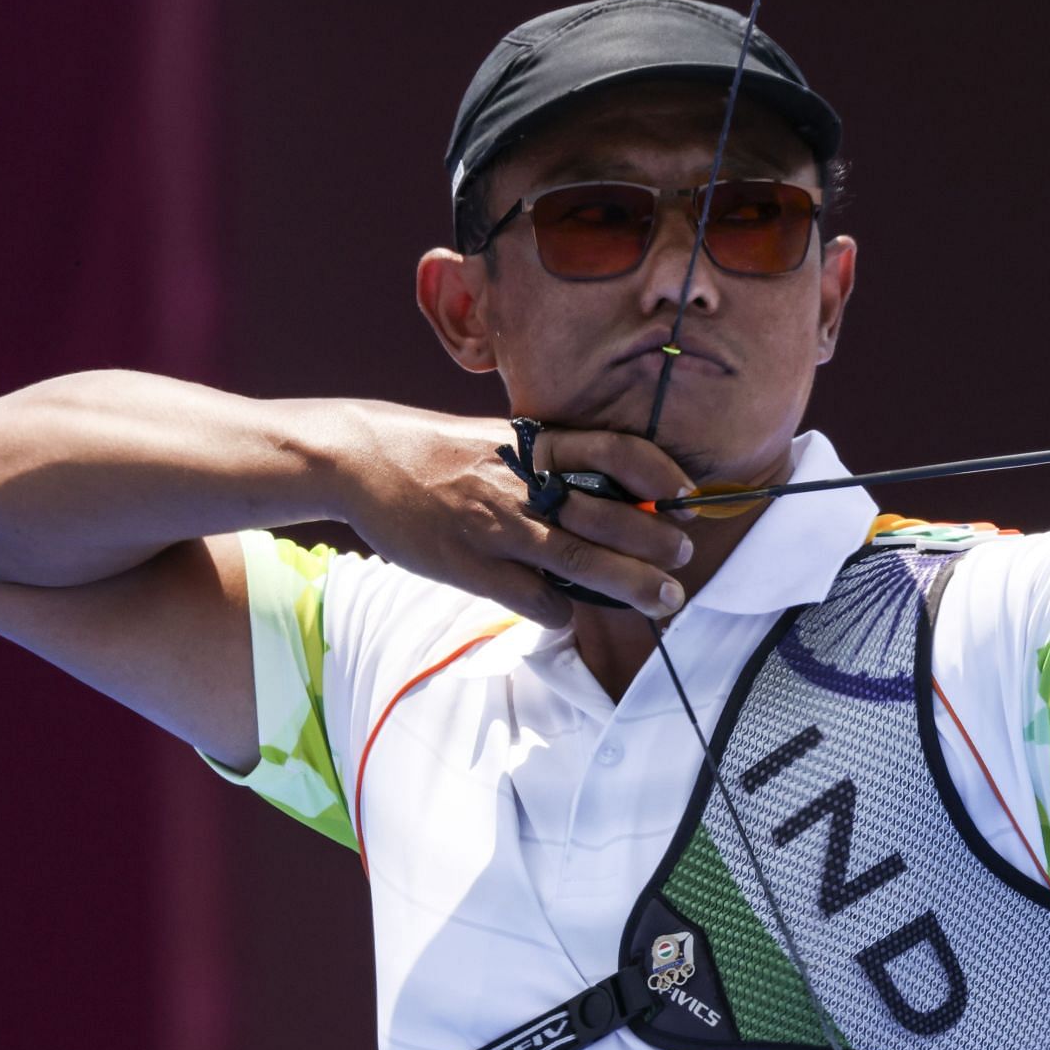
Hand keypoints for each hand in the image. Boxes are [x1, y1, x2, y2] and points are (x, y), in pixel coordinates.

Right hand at [340, 405, 694, 625]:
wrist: (363, 459)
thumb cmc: (438, 450)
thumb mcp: (501, 438)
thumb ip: (548, 460)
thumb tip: (605, 492)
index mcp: (536, 443)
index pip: (616, 450)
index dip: (660, 474)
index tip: (687, 498)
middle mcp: (524, 482)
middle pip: (610, 514)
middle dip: (657, 542)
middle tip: (683, 559)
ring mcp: (499, 526)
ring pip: (582, 560)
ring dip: (631, 585)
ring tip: (664, 599)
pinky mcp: (472, 566)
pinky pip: (534, 598)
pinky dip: (560, 610)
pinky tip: (567, 611)